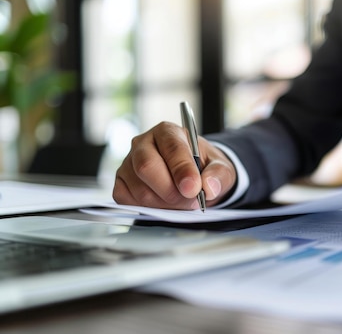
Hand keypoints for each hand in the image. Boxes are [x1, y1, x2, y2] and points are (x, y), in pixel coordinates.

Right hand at [113, 121, 236, 208]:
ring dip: (165, 204)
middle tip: (191, 201)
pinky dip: (148, 208)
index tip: (194, 189)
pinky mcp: (121, 182)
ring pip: (140, 189)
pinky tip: (164, 204)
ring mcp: (128, 163)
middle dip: (171, 191)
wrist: (192, 178)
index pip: (171, 148)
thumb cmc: (203, 168)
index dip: (182, 170)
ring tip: (183, 202)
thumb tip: (209, 187)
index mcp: (168, 132)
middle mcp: (143, 143)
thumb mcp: (221, 168)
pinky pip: (127, 200)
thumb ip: (218, 175)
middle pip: (147, 167)